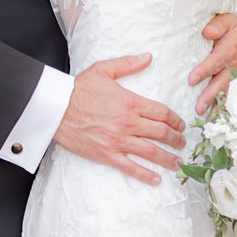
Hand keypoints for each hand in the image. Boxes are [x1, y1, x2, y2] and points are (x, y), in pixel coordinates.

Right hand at [55, 54, 185, 185]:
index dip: (175, 120)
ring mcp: (117, 140)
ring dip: (167, 157)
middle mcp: (128, 123)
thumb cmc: (78, 89)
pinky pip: (130, 167)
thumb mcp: (104, 70)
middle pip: (161, 132)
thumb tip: (148, 57)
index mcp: (131, 102)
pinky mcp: (106, 154)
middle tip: (182, 143)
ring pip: (150, 151)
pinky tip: (156, 179)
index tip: (181, 125)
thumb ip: (128, 64)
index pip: (162, 112)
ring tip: (177, 162)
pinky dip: (145, 175)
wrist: (54, 108)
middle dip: (175, 139)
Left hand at [190, 11, 236, 114]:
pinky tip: (214, 119)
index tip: (192, 80)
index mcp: (230, 49)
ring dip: (216, 105)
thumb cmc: (233, 26)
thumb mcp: (227, 19)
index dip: (204, 71)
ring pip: (226, 91)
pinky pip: (230, 94)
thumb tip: (207, 32)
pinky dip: (223, 107)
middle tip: (199, 107)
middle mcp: (235, 64)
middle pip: (222, 82)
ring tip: (205, 118)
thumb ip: (218, 25)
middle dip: (210, 95)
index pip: (216, 62)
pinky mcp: (235, 80)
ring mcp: (236, 74)